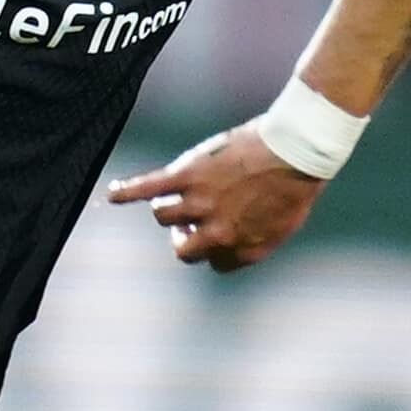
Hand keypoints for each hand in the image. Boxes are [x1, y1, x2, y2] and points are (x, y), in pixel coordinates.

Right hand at [104, 126, 327, 271]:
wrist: (296, 148)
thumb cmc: (296, 184)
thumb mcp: (283, 225)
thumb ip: (255, 239)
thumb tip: (236, 243)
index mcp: (242, 250)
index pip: (212, 262)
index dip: (213, 246)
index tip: (217, 230)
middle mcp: (217, 233)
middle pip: (182, 249)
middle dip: (185, 236)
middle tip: (191, 219)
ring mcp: (200, 203)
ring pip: (163, 216)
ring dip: (167, 206)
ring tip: (172, 193)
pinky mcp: (187, 175)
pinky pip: (148, 187)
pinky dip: (127, 191)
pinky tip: (114, 194)